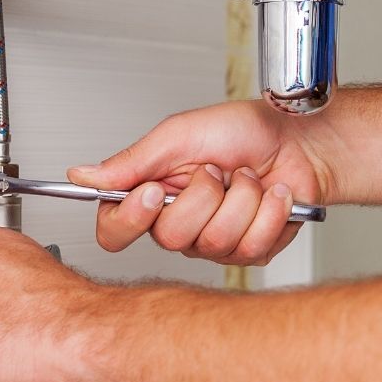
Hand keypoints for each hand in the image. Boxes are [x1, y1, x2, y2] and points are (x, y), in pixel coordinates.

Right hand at [67, 100, 332, 264]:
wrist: (300, 140)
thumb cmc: (245, 130)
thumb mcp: (181, 133)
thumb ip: (131, 161)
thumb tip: (81, 176)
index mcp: (154, 193)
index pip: (115, 230)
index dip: (130, 219)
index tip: (154, 193)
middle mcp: (181, 223)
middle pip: (171, 237)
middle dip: (204, 195)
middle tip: (218, 170)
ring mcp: (215, 242)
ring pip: (216, 242)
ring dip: (242, 199)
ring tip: (249, 177)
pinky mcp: (251, 251)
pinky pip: (252, 247)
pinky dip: (270, 211)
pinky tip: (273, 195)